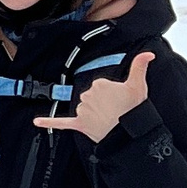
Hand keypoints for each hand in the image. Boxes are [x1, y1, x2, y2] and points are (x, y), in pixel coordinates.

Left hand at [37, 49, 153, 142]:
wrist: (129, 133)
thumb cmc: (134, 109)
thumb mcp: (139, 85)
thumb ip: (140, 66)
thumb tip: (148, 54)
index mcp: (99, 84)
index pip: (102, 86)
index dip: (112, 94)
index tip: (120, 100)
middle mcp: (87, 95)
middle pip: (92, 97)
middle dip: (102, 104)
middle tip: (116, 112)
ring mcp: (82, 110)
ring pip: (84, 109)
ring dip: (93, 114)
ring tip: (108, 120)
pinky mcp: (79, 123)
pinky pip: (61, 122)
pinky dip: (49, 121)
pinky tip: (37, 121)